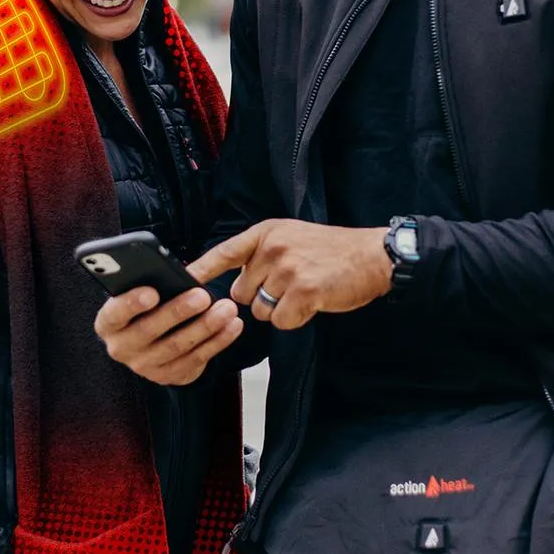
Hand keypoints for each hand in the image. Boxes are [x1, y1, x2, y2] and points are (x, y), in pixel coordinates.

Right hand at [93, 285, 243, 386]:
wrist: (152, 341)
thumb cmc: (147, 307)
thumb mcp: (141, 293)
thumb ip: (152, 284)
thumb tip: (184, 273)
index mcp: (108, 323)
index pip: (114, 314)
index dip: (131, 303)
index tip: (152, 292)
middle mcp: (121, 348)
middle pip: (149, 331)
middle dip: (178, 312)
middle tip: (202, 295)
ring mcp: (144, 366)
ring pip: (177, 346)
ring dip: (206, 326)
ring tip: (227, 308)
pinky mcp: (168, 377)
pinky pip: (196, 359)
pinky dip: (218, 341)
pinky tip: (233, 326)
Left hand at [190, 220, 392, 329]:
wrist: (373, 256)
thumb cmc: (333, 251)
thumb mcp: (292, 237)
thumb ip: (263, 254)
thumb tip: (237, 282)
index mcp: (266, 232)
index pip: (224, 252)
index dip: (200, 270)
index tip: (180, 282)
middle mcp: (272, 248)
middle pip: (241, 292)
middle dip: (262, 297)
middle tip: (293, 284)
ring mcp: (287, 269)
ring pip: (261, 310)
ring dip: (281, 309)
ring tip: (306, 290)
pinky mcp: (303, 291)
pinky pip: (282, 321)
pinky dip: (297, 318)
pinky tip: (314, 302)